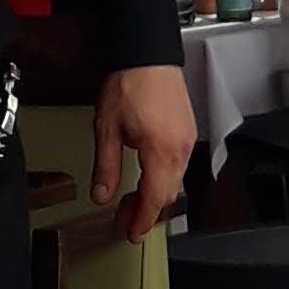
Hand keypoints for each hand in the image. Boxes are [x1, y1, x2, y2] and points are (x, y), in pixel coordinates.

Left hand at [92, 61, 195, 236]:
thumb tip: (101, 194)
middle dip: (146, 212)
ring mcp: (186, 140)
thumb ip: (106, 167)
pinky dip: (162, 178)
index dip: (142, 221)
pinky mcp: (187, 131)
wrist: (147, 55)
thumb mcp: (107, 129)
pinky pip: (178, 166)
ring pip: (173, 182)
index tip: (132, 233)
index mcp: (159, 151)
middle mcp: (179, 149)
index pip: (153, 199)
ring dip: (153, 195)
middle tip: (124, 219)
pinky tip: (146, 177)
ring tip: (131, 200)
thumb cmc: (129, 83)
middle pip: (166, 195)